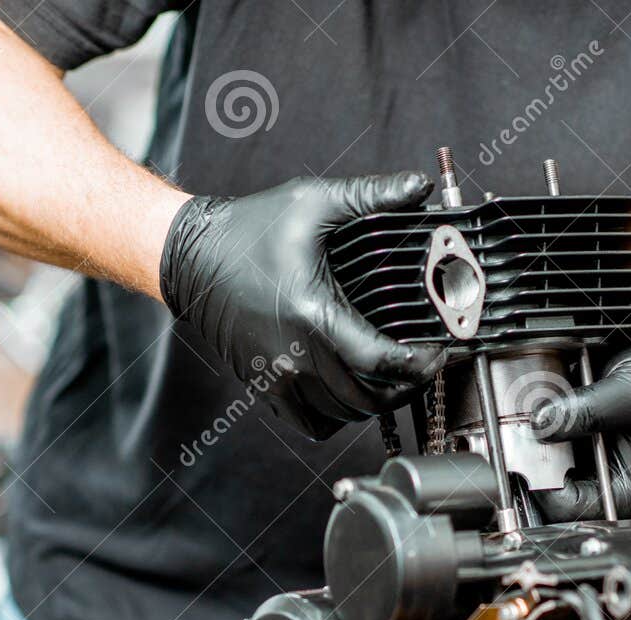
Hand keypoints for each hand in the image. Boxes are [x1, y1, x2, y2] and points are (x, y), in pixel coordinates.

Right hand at [159, 174, 445, 439]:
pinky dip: (340, 415)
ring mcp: (279, 377)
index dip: (419, 364)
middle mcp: (295, 355)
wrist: (192, 256)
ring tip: (393, 376)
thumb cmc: (249, 230)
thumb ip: (370, 195)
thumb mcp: (312, 202)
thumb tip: (416, 184)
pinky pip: (314, 424)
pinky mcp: (266, 387)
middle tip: (423, 364)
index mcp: (312, 314)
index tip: (438, 353)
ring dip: (376, 402)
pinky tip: (352, 390)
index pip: (381, 362)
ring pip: (346, 415)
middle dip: (407, 386)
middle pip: (369, 398)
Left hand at [532, 315, 630, 520]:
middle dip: (530, 457)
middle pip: (547, 487)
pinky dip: (532, 416)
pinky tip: (540, 397)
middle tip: (520, 428)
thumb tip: (541, 425)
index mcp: (625, 492)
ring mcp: (583, 456)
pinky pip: (538, 434)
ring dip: (527, 435)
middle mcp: (601, 479)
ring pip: (537, 459)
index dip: (541, 486)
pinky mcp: (571, 434)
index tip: (523, 457)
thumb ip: (586, 413)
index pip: (567, 509)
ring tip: (533, 408)